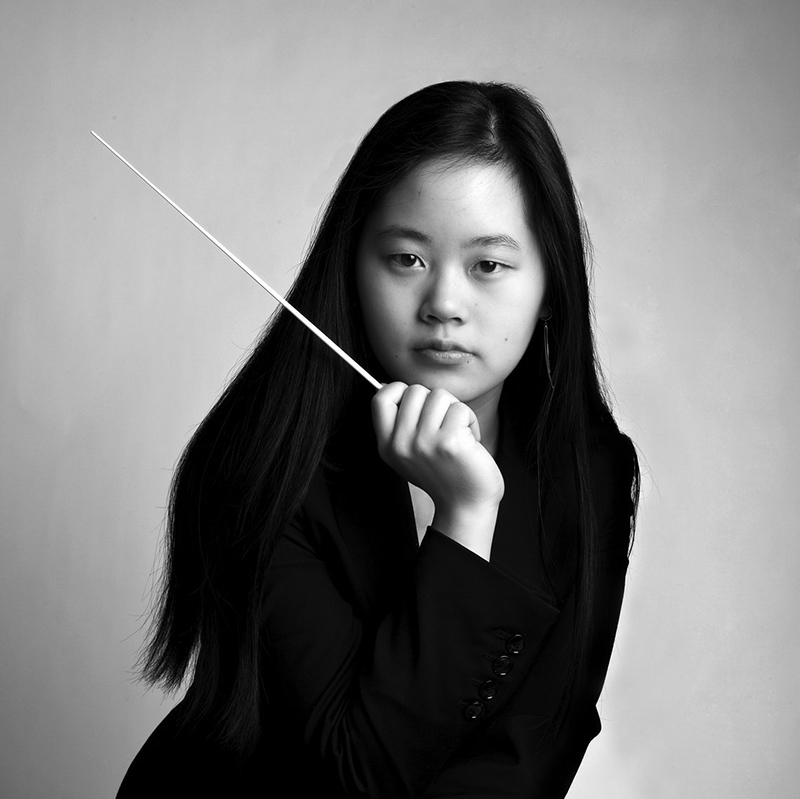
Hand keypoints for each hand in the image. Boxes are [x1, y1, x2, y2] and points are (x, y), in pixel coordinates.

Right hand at [371, 383, 503, 558]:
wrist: (465, 505)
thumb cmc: (443, 473)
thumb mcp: (408, 452)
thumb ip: (398, 423)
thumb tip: (390, 386)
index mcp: (387, 445)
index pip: (381, 397)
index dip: (400, 391)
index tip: (417, 406)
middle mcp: (401, 444)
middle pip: (414, 390)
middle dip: (434, 402)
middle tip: (443, 425)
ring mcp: (424, 443)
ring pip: (439, 395)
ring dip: (455, 410)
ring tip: (457, 433)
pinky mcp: (449, 442)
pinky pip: (460, 409)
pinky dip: (471, 421)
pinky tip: (470, 442)